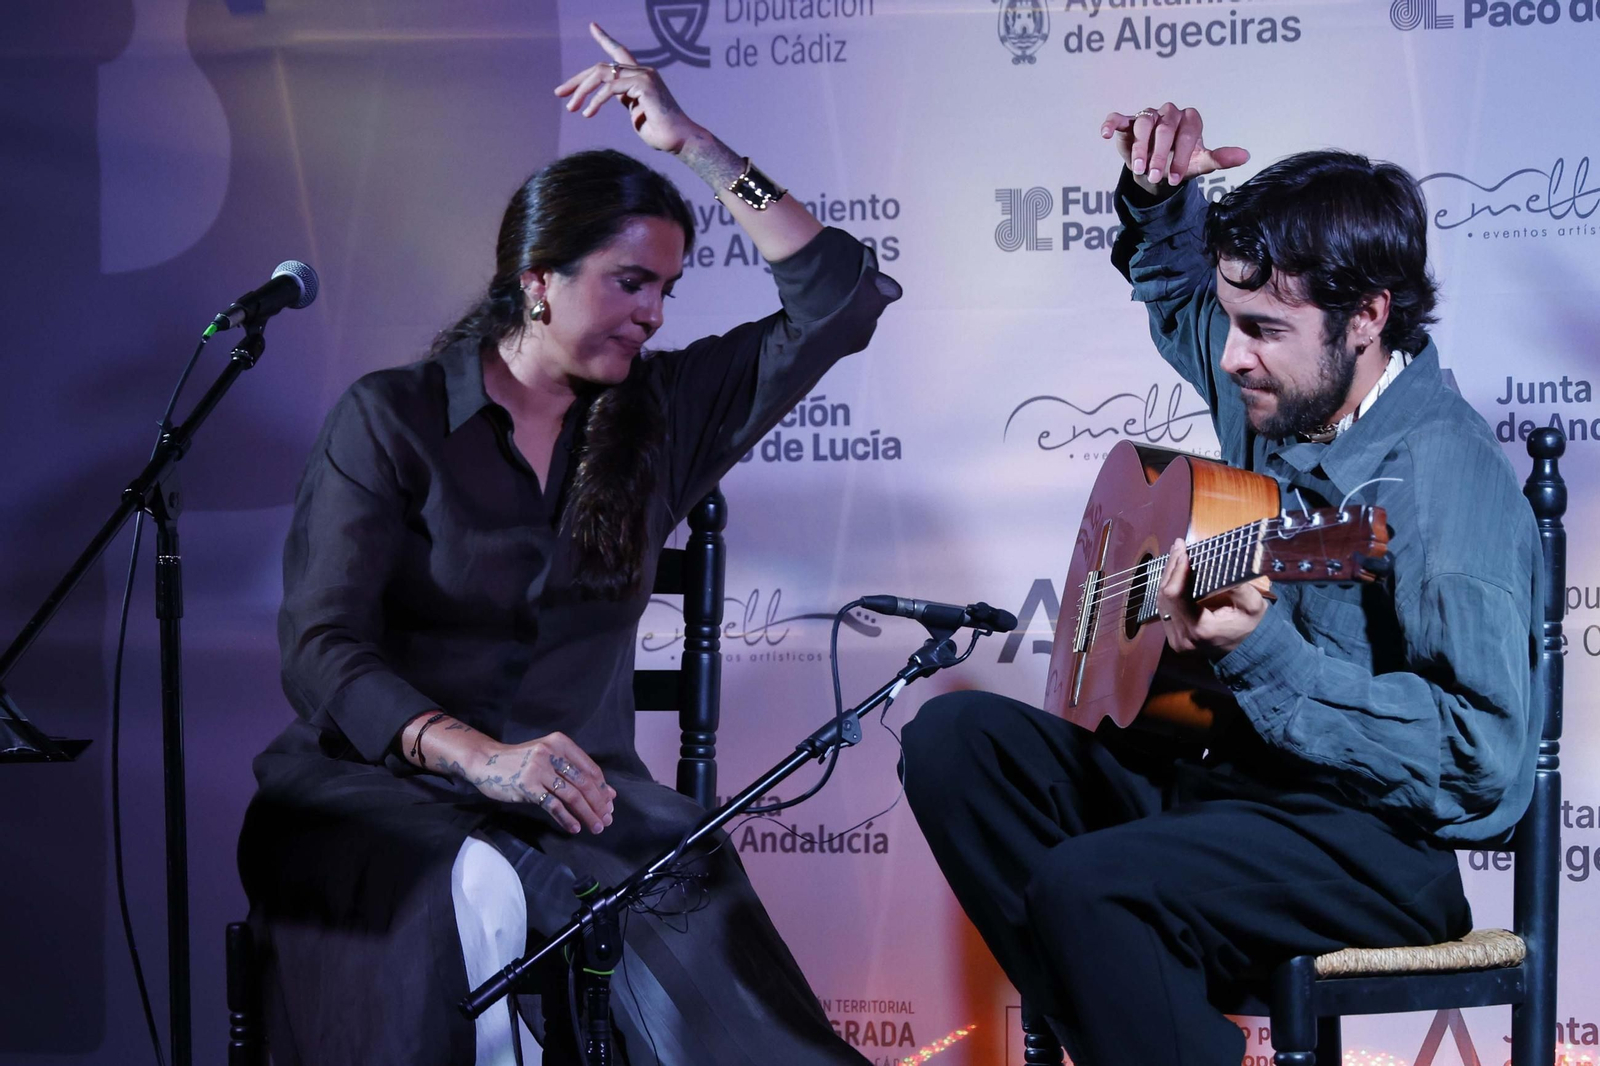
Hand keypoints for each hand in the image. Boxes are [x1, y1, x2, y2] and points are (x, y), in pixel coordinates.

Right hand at [465, 731, 616, 834]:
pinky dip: (567, 818)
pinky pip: (553, 805)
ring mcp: (539, 769)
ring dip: (587, 814)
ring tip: (596, 827)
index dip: (603, 789)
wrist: (486, 762)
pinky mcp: (527, 786)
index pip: (590, 769)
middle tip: (607, 820)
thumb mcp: (548, 756)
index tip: (610, 805)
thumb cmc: (522, 761)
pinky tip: (574, 828)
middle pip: (584, 783)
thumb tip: (607, 792)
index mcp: (561, 743)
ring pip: (572, 795)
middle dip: (598, 804)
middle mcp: (551, 753)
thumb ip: (575, 770)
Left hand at [554, 22, 704, 154]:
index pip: (619, 52)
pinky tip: (588, 113)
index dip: (604, 39)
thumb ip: (624, 98)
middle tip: (559, 93)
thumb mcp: (636, 112)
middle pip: (601, 67)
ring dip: (582, 91)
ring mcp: (644, 75)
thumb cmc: (660, 132)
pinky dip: (596, 100)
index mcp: (641, 76)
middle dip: (577, 80)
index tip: (592, 26)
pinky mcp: (644, 84)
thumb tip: (608, 93)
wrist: (679, 141)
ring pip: (601, 75)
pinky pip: (611, 88)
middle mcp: (643, 71)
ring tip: (571, 108)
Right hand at [1100, 103, 1249, 194]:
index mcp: (1190, 120)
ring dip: (1141, 147)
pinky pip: (1118, 117)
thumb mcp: (1199, 164)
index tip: (1174, 178)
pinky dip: (1111, 123)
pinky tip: (1105, 134)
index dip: (1182, 156)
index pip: (1188, 133)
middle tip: (1155, 176)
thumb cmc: (1179, 164)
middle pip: (1165, 128)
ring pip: (1144, 123)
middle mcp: (1170, 113)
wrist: (1156, 172)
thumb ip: (1219, 159)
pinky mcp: (1127, 122)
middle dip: (1160, 154)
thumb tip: (1246, 156)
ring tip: (1138, 169)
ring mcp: (1148, 115)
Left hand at [1157, 538, 1270, 657]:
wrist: (1248, 649)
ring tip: (1177, 555)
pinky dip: (1169, 589)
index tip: (1183, 551)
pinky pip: (1165, 609)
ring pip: (1161, 602)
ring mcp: (1175, 640)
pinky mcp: (1174, 638)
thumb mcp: (1252, 604)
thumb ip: (1236, 586)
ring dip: (1168, 577)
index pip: (1176, 596)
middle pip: (1165, 597)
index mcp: (1200, 630)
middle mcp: (1183, 638)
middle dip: (1171, 568)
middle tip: (1178, 546)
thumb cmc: (1251, 625)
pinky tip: (1175, 573)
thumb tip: (1218, 564)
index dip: (1177, 570)